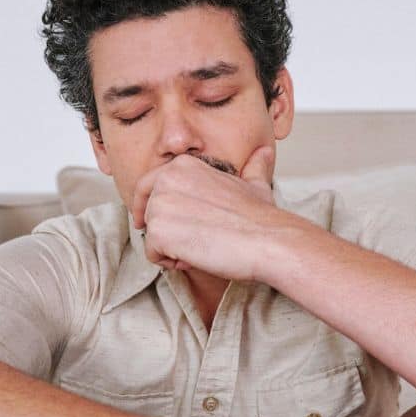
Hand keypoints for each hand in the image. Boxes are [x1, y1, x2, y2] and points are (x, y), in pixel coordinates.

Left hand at [130, 143, 293, 281]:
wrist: (267, 241)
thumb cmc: (262, 218)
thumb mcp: (255, 184)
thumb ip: (252, 168)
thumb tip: (264, 153)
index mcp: (183, 165)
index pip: (150, 187)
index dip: (155, 207)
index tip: (164, 221)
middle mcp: (166, 179)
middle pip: (148, 212)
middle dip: (162, 229)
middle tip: (180, 243)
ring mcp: (160, 205)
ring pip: (151, 235)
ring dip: (171, 248)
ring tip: (200, 250)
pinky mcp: (158, 232)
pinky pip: (152, 254)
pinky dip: (171, 263)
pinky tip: (196, 259)